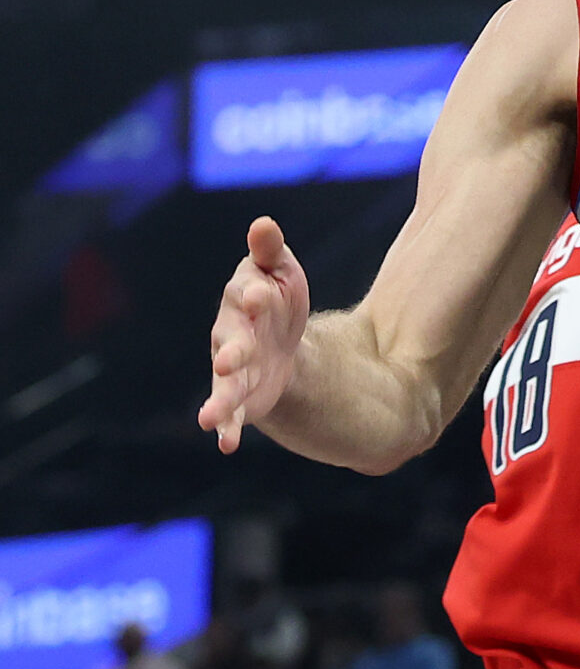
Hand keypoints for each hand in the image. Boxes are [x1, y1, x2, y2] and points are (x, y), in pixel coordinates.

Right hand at [199, 216, 309, 453]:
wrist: (282, 342)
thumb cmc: (278, 299)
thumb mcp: (281, 271)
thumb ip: (270, 251)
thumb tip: (263, 224)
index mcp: (243, 298)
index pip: (245, 293)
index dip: (252, 294)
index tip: (261, 296)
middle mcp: (231, 334)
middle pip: (229, 343)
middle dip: (230, 352)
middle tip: (228, 361)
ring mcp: (232, 368)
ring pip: (222, 385)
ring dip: (217, 400)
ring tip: (209, 418)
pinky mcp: (238, 396)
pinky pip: (229, 413)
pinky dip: (225, 428)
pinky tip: (225, 444)